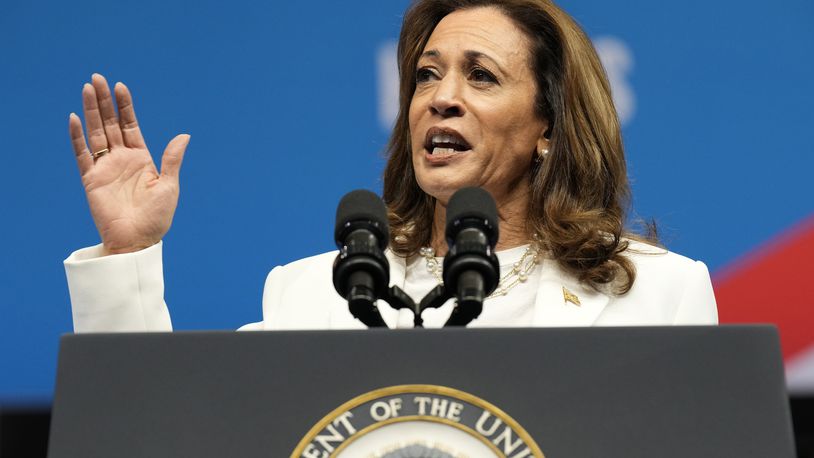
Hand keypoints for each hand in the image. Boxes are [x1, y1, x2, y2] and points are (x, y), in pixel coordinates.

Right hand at [68, 74, 189, 254]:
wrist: (138, 241)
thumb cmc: (157, 218)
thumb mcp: (169, 185)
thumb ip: (172, 159)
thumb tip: (184, 136)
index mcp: (142, 159)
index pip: (130, 126)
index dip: (125, 107)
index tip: (120, 87)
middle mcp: (122, 160)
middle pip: (110, 124)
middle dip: (104, 102)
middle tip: (97, 78)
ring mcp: (105, 168)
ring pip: (95, 133)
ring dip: (90, 111)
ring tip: (87, 89)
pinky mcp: (92, 179)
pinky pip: (82, 154)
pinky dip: (77, 137)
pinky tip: (74, 118)